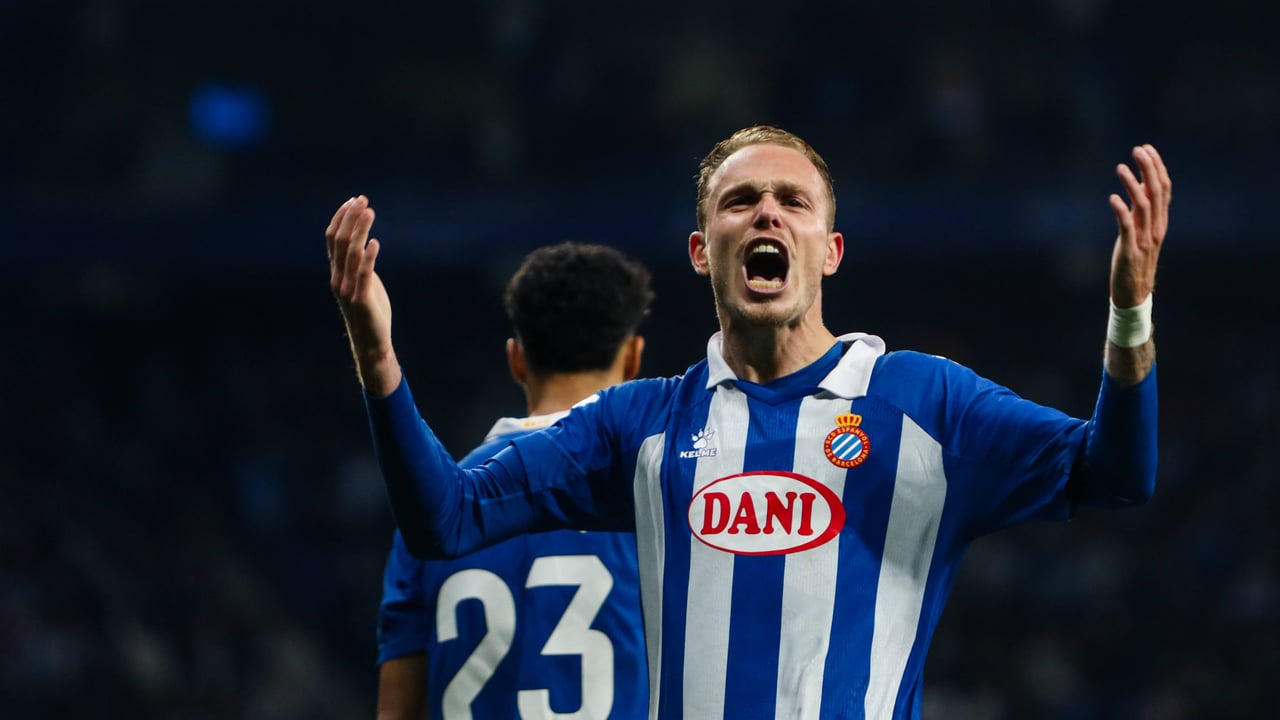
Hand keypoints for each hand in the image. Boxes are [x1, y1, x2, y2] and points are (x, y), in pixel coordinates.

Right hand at [326, 195, 400, 395]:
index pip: (332, 238)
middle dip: (351, 218)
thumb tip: (365, 243)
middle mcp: (338, 277)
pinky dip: (368, 257)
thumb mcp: (362, 283)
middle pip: (340, 241)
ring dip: (361, 230)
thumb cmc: (370, 311)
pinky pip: (363, 274)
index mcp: (336, 272)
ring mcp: (348, 288)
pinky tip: (375, 243)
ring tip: (370, 212)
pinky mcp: (361, 299)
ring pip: (350, 253)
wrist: (371, 342)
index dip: (342, 218)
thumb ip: (360, 265)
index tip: (354, 200)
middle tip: (362, 200)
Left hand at [1109, 144, 1171, 307]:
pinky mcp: (1130, 250)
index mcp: (1160, 221)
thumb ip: (1143, 210)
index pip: (1164, 188)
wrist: (1133, 291)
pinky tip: (1112, 199)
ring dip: (1133, 184)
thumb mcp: (1141, 231)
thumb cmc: (1134, 259)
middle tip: (1138, 150)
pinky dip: (1121, 211)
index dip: (1157, 167)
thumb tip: (1141, 184)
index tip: (1147, 148)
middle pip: (1157, 192)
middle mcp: (1156, 227)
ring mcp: (1145, 239)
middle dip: (1148, 168)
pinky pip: (1127, 227)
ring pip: (1144, 206)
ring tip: (1121, 167)